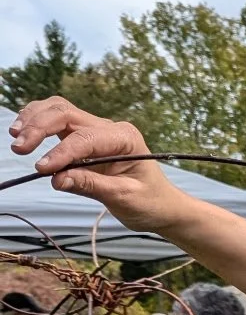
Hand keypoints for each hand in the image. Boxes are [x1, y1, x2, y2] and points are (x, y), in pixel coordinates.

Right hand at [9, 98, 179, 231]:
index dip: (61, 152)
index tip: (41, 168)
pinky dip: (39, 122)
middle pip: (66, 113)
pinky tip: (24, 132)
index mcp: (125, 138)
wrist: (162, 205)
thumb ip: (92, 186)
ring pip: (59, 110)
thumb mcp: (124, 198)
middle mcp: (110, 128)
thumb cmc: (150, 202)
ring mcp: (96, 130)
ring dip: (35, 118)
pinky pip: (58, 121)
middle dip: (39, 127)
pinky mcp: (85, 138)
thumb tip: (56, 179)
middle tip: (18, 147)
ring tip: (16, 136)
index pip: (86, 139)